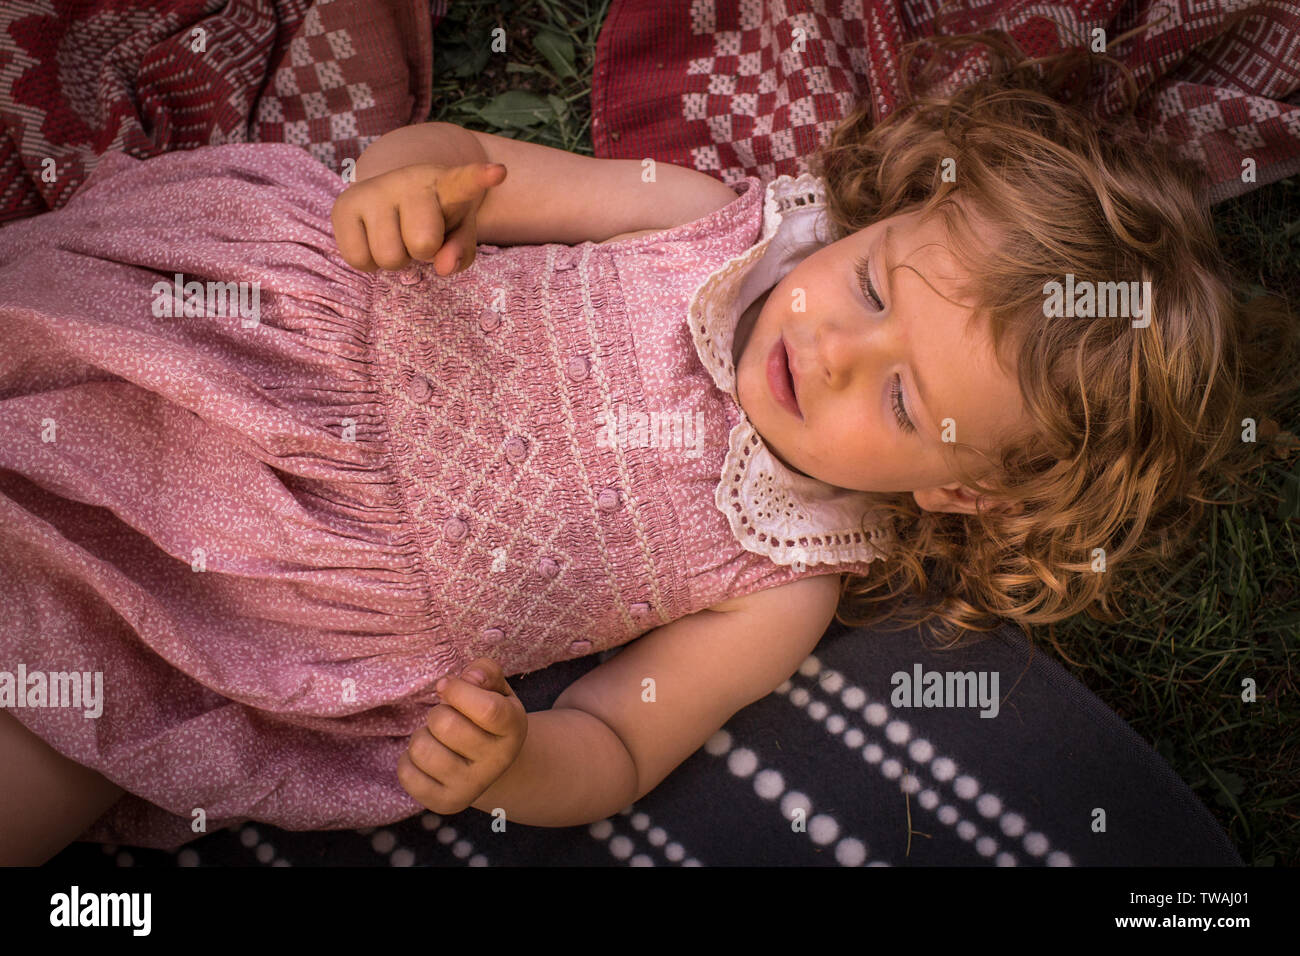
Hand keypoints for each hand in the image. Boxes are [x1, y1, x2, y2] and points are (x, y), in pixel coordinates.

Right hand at [330, 161, 506, 273]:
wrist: (389, 196)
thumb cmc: (434, 218)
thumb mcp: (457, 232)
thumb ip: (461, 251)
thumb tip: (444, 267)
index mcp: (446, 184)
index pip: (464, 182)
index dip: (479, 178)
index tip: (496, 173)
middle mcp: (407, 181)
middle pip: (423, 243)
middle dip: (423, 252)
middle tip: (419, 237)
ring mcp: (373, 190)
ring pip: (389, 258)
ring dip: (396, 259)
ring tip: (396, 237)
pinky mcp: (343, 206)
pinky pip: (359, 260)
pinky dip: (370, 263)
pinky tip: (374, 240)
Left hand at [397, 657, 527, 815]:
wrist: (493, 765)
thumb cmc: (488, 717)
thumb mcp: (496, 689)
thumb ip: (485, 672)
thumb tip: (468, 678)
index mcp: (513, 728)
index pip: (486, 709)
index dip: (458, 691)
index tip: (447, 687)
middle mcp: (497, 762)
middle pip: (446, 725)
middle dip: (438, 712)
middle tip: (447, 717)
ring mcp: (471, 786)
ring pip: (422, 749)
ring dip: (423, 735)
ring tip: (438, 739)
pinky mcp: (446, 802)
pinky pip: (407, 774)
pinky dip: (409, 760)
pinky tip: (430, 758)